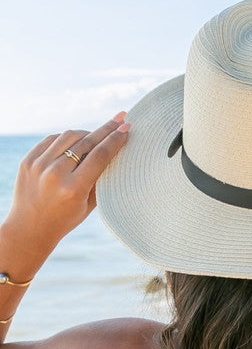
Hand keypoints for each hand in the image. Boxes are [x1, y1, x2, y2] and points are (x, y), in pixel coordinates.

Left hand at [3, 112, 129, 252]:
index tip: (126, 128)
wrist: (29, 228)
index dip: (115, 140)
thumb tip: (115, 150)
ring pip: (69, 136)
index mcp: (73, 189)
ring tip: (97, 135)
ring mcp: (38, 165)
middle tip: (120, 119)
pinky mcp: (28, 160)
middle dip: (106, 129)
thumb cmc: (65, 219)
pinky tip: (77, 140)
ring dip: (86, 133)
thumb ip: (101, 179)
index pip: (99, 156)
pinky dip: (67, 138)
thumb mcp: (89, 204)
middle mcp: (54, 175)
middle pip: (86, 142)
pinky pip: (52, 140)